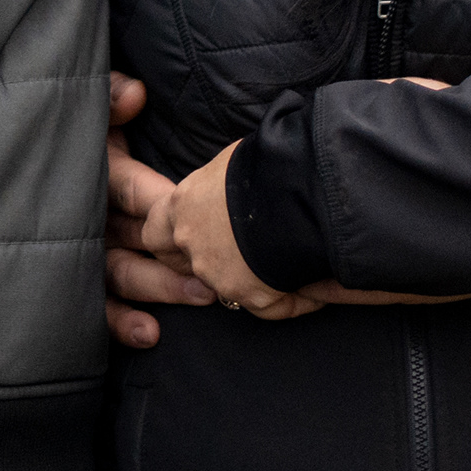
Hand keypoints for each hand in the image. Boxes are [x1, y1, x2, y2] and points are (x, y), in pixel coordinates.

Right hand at [103, 72, 209, 349]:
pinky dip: (120, 323)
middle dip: (171, 259)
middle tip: (213, 273)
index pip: (130, 188)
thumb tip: (135, 94)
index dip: (162, 202)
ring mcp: (86, 253)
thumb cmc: (82, 131)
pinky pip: (99, 308)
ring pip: (121, 276)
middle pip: (132, 241)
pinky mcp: (85, 283)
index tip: (194, 213)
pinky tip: (150, 334)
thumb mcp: (93, 106)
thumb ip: (110, 95)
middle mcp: (89, 217)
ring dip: (159, 289)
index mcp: (96, 174)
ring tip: (201, 297)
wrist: (50, 158)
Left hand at [141, 144, 317, 322]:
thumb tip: (235, 191)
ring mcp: (219, 275)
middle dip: (208, 265)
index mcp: (182, 206)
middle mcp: (192, 245)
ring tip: (288, 260)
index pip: (155, 232)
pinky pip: (270, 306)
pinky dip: (291, 297)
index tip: (192, 237)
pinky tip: (314, 282)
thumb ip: (219, 187)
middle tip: (240, 257)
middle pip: (186, 265)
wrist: (302, 192)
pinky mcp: (253, 298)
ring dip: (251, 279)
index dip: (172, 238)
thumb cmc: (268, 165)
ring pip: (229, 286)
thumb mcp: (232, 164)